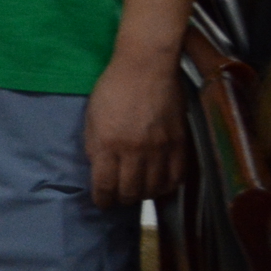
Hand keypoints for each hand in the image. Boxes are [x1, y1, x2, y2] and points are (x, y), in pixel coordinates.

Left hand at [84, 48, 186, 205]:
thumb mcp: (91, 117)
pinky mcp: (179, 144)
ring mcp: (159, 149)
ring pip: (154, 189)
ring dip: (144, 194)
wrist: (146, 67)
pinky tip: (160, 184)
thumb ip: (94, 145)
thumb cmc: (113, 88)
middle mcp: (134, 151)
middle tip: (119, 197)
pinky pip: (176, 177)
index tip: (102, 202)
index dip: (103, 200)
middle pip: (130, 192)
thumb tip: (98, 169)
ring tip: (138, 191)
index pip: (105, 186)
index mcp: (107, 144)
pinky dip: (167, 186)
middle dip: (121, 199)